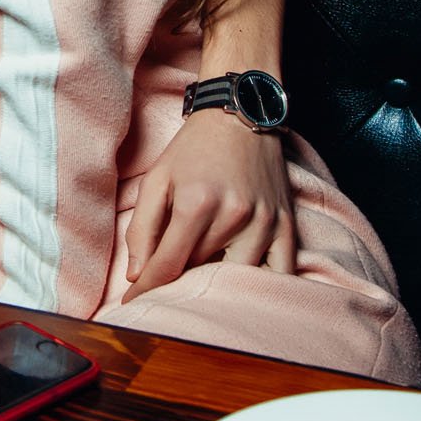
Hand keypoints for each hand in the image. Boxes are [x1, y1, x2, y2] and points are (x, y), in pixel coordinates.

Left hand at [121, 111, 295, 302]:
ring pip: (237, 278)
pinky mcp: (286, 225)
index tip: (133, 304)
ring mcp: (265, 222)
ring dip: (217, 287)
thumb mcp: (157, 179)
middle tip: (163, 295)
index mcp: (196, 203)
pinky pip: (280, 273)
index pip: (168, 265)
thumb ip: (141, 227)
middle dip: (179, 285)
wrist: (240, 115)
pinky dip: (261, 289)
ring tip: (199, 290)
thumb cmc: (193, 150)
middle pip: (201, 273)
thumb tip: (136, 275)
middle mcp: (234, 216)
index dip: (147, 290)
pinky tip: (243, 291)